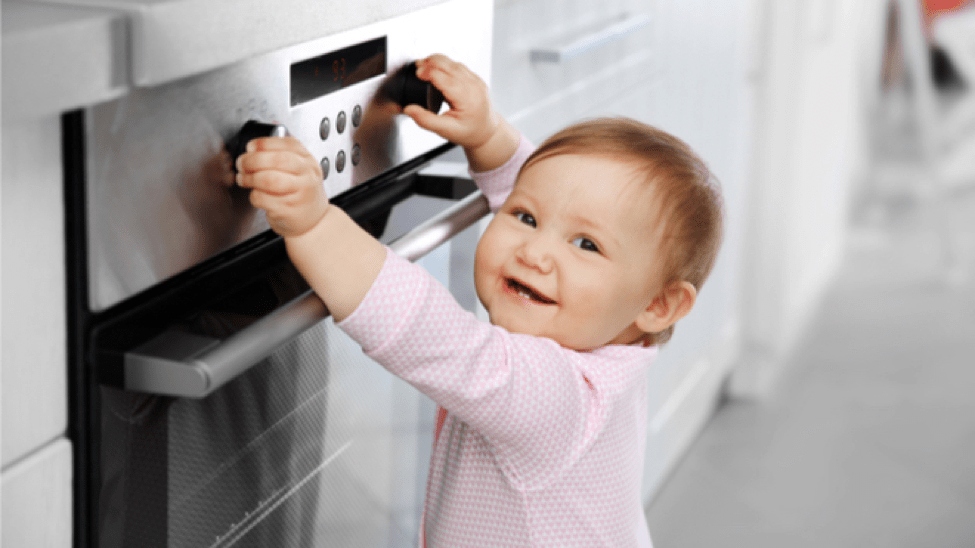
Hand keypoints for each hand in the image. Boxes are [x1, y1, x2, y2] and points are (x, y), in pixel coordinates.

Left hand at [236, 136, 327, 237]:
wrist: (314, 222)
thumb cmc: (303, 194)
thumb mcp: (302, 168)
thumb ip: (287, 149)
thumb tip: (270, 124)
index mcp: (308, 161)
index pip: (288, 144)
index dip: (265, 143)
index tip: (251, 147)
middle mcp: (307, 176)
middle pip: (278, 160)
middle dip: (253, 160)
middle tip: (242, 163)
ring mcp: (300, 194)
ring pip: (269, 180)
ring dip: (250, 178)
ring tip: (244, 179)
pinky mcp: (289, 210)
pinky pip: (264, 199)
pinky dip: (254, 196)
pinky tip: (257, 195)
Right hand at [404, 54, 519, 171]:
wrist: (486, 132)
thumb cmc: (469, 132)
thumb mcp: (445, 130)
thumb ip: (425, 120)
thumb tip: (409, 109)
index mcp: (467, 98)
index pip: (445, 78)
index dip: (429, 72)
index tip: (417, 72)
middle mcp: (474, 86)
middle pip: (449, 66)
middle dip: (431, 62)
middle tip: (417, 66)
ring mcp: (477, 81)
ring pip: (454, 63)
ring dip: (438, 61)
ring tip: (424, 65)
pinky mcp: (476, 79)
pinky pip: (460, 66)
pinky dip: (446, 64)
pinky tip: (437, 68)